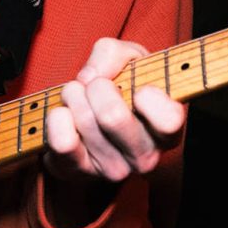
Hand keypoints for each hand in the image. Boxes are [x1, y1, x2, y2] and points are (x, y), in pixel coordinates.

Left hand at [43, 38, 184, 187]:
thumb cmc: (120, 84)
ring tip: (80, 97)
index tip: (139, 89)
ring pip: (84, 122)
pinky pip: (62, 142)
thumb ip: (113, 53)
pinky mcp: (77, 173)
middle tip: (97, 86)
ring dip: (74, 96)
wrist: (89, 112)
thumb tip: (90, 77)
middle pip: (113, 117)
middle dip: (97, 87)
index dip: (149, 97)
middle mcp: (144, 157)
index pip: (169, 121)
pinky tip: (65, 115)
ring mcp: (112, 170)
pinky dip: (58, 117)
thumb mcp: (128, 58)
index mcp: (167, 131)